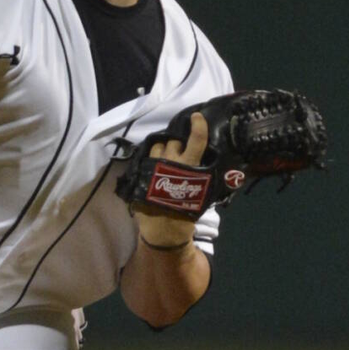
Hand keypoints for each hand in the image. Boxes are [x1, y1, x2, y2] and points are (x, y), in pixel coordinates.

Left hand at [130, 110, 208, 250]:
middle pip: (174, 143)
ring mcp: (154, 168)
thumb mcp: (201, 196)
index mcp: (189, 169)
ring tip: (166, 158)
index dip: (198, 127)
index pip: (196, 142)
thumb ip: (201, 177)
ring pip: (158, 147)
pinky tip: (155, 165)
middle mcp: (171, 164)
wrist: (163, 232)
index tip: (197, 116)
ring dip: (163, 149)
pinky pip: (147, 158)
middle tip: (181, 152)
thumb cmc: (186, 216)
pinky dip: (152, 158)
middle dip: (178, 144)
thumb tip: (206, 164)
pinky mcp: (142, 175)